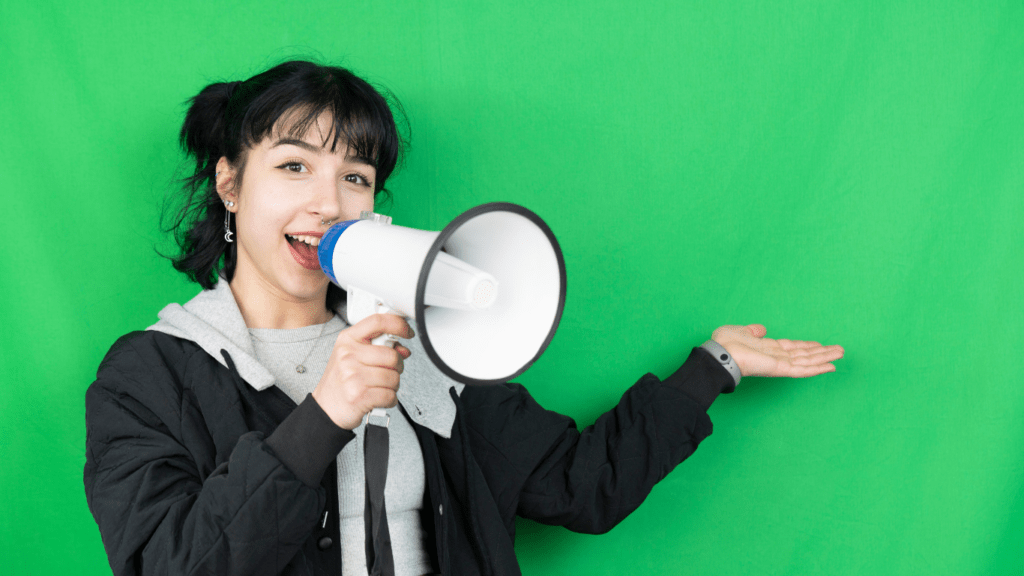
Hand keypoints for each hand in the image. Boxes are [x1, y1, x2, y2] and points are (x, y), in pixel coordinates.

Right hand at [312, 314, 414, 428]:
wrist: (325, 408)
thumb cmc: (341, 381)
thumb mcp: (352, 355)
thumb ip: (377, 347)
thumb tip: (403, 350)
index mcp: (347, 340)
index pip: (377, 322)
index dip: (398, 324)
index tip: (407, 331)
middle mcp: (348, 355)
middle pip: (392, 355)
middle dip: (397, 367)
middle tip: (387, 372)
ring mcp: (353, 375)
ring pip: (394, 377)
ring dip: (393, 386)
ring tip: (379, 386)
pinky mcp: (359, 396)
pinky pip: (390, 395)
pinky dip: (390, 400)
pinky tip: (379, 398)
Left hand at [711, 324, 843, 378]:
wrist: (720, 353)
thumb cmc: (725, 343)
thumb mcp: (741, 331)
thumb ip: (753, 331)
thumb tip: (761, 329)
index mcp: (767, 348)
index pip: (792, 348)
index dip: (807, 346)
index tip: (820, 345)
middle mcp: (776, 357)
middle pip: (804, 355)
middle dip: (822, 353)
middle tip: (839, 350)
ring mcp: (779, 364)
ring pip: (807, 362)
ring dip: (825, 358)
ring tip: (841, 355)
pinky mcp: (780, 369)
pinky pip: (802, 370)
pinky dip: (817, 368)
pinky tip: (831, 367)